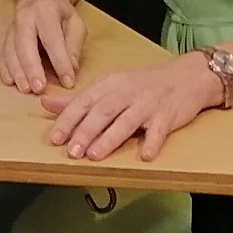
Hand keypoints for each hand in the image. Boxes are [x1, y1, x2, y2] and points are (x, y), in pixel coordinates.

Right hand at [1, 0, 86, 93]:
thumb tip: (71, 68)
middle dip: (31, 67)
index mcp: (45, 11)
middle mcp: (24, 17)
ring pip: (10, 50)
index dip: (60, 61)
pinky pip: (2, 54)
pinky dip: (4, 69)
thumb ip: (74, 44)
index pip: (52, 39)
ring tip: (25, 89)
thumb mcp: (75, 23)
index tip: (68, 82)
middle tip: (39, 88)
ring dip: (16, 71)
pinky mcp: (5, 37)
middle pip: (24, 44)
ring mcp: (11, 27)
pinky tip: (9, 82)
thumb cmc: (60, 13)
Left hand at [40, 55, 224, 162]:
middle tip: (71, 151)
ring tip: (94, 155)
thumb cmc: (143, 85)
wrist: (187, 76)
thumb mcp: (109, 86)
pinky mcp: (167, 116)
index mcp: (109, 85)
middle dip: (85, 132)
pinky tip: (145, 156)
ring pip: (126, 121)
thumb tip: (45, 104)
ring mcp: (148, 104)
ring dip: (110, 138)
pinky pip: (159, 130)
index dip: (68, 120)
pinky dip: (152, 142)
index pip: (84, 102)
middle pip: (102, 112)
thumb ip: (78, 99)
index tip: (54, 138)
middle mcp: (127, 93)